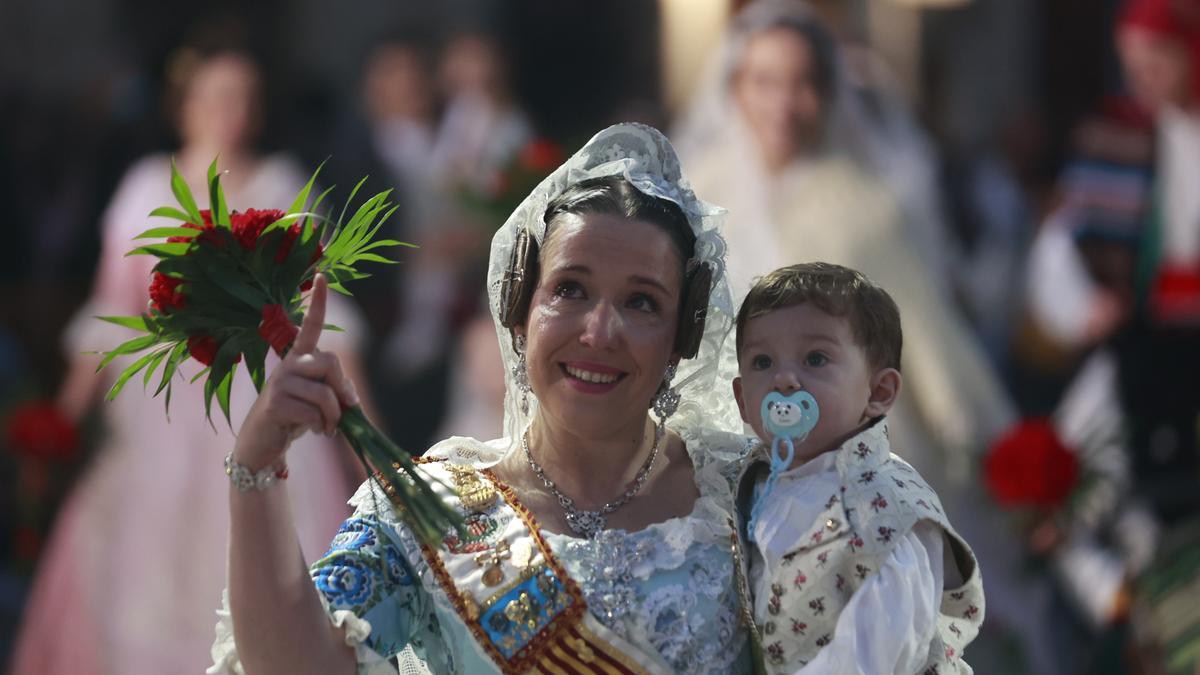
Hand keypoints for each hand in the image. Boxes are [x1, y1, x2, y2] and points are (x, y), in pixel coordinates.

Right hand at [233, 274, 359, 470]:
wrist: (263, 443)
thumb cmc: (294, 418)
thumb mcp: (318, 401)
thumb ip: (336, 391)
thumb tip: (352, 399)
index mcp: (298, 358)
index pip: (310, 325)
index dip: (317, 302)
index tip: (322, 276)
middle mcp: (287, 365)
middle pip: (330, 363)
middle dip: (343, 390)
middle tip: (345, 410)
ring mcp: (279, 382)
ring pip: (325, 393)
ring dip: (334, 416)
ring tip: (327, 428)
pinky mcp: (275, 403)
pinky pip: (314, 413)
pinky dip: (321, 426)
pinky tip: (313, 431)